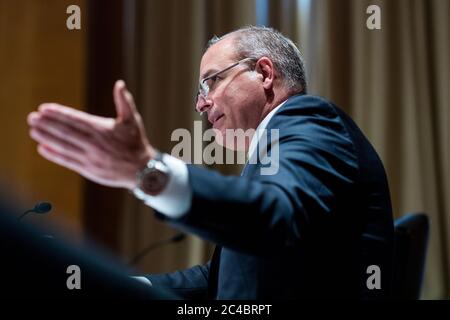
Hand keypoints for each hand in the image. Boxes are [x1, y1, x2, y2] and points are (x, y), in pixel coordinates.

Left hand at [27, 80, 155, 189]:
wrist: (142, 170)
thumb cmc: (136, 142)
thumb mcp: (132, 120)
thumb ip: (124, 101)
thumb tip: (120, 83)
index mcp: (103, 130)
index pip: (76, 119)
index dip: (58, 114)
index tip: (44, 108)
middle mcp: (94, 144)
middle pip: (65, 132)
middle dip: (47, 124)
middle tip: (32, 117)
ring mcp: (90, 158)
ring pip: (63, 146)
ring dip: (46, 138)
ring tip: (33, 130)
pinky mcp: (88, 170)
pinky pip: (67, 161)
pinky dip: (54, 154)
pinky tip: (42, 148)